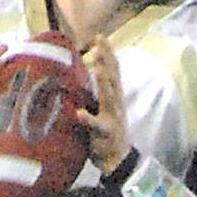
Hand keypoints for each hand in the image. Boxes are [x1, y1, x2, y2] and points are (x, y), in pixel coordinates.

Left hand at [78, 33, 130, 175]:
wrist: (117, 161)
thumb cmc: (106, 132)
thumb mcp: (103, 108)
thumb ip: (97, 92)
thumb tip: (85, 73)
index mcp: (114, 97)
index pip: (113, 70)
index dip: (108, 53)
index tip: (101, 36)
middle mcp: (116, 104)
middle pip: (114, 78)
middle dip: (108, 60)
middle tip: (100, 44)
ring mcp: (113, 118)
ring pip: (109, 97)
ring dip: (105, 82)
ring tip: (98, 68)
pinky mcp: (106, 134)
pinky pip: (97, 126)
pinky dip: (88, 119)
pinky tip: (79, 113)